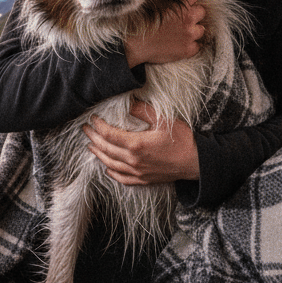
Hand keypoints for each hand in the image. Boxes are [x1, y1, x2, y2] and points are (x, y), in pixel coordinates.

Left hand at [83, 100, 199, 184]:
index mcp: (136, 145)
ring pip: (110, 164)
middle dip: (93, 138)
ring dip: (98, 154)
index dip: (98, 126)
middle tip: (85, 129)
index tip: (93, 118)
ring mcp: (138, 173)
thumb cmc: (182, 139)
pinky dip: (111, 171)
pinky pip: (121, 178)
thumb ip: (142, 110)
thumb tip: (128, 102)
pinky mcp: (143, 180)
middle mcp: (133, 161)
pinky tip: (106, 166)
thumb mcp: (162, 119)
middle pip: (106, 149)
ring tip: (91, 145)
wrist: (196, 162)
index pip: (109, 135)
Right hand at [123, 0, 205, 66]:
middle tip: (181, 20)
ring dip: (193, 31)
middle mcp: (189, 17)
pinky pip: (196, 46)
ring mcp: (190, 34)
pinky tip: (178, 44)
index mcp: (181, 3)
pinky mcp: (188, 49)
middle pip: (202, 12)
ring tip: (179, 34)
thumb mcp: (156, 3)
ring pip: (201, 30)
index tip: (192, 0)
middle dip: (194, 15)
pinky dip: (190, 46)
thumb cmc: (141, 23)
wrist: (134, 44)